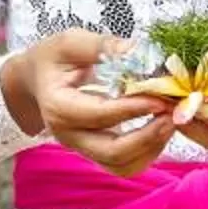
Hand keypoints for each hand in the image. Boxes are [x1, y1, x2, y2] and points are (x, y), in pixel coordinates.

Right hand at [4, 29, 174, 176]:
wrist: (35, 81)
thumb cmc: (53, 59)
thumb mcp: (71, 43)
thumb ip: (103, 46)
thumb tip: (140, 51)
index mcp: (58, 107)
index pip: (99, 115)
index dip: (132, 108)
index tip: (160, 97)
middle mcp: (68, 135)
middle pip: (112, 152)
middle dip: (148, 136)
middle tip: (172, 114)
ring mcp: (82, 148)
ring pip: (122, 165)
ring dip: (152, 147)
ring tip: (170, 120)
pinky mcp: (95, 153)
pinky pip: (125, 165)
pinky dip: (147, 152)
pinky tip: (160, 128)